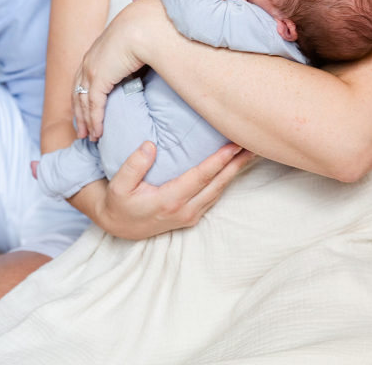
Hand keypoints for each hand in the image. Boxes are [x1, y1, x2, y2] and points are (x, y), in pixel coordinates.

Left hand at [72, 0, 150, 140]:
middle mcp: (87, 63)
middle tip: (82, 132)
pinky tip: (98, 132)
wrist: (142, 26)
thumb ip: (126, 61)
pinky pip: (94, 106)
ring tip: (91, 137)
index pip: (80, 82)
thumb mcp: (129, 48)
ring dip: (86, 122)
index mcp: (93, 55)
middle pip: (77, 95)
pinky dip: (95, 121)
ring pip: (83, 103)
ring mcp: (90, 70)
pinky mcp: (98, 78)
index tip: (83, 113)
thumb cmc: (142, 34)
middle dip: (79, 115)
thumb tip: (136, 70)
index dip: (81, 100)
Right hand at [72, 142, 254, 239]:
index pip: (201, 176)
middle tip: (253, 144)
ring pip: (219, 191)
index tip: (234, 145)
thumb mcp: (118, 185)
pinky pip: (214, 197)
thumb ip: (133, 165)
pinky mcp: (191, 217)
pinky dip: (226, 181)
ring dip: (235, 172)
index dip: (220, 160)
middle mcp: (185, 210)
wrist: (119, 226)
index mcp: (170, 201)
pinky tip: (233, 169)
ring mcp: (190, 216)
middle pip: (218, 184)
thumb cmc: (119, 202)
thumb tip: (150, 146)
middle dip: (237, 164)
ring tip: (249, 154)